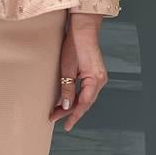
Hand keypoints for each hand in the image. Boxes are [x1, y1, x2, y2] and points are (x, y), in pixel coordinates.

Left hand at [49, 17, 108, 131]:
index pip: (84, 103)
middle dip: (70, 111)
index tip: (65, 125)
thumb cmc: (75, 45)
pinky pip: (86, 90)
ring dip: (72, 105)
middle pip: (85, 102)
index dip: (73, 115)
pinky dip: (76, 97)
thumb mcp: (67, 69)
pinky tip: (67, 100)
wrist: (83, 29)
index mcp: (95, 79)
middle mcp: (100, 80)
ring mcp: (98, 76)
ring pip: (85, 97)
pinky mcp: (94, 73)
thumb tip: (65, 106)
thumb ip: (67, 89)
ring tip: (58, 112)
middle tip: (55, 119)